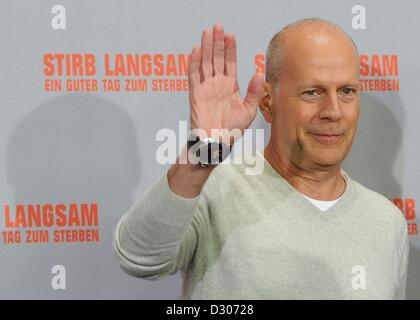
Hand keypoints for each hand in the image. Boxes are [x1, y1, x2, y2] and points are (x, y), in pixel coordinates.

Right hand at [188, 24, 264, 144]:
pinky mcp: (195, 94)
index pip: (229, 63)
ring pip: (205, 63)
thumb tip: (258, 72)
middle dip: (217, 42)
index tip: (230, 35)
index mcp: (230, 87)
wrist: (217, 143)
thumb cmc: (232, 130)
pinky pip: (194, 76)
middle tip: (218, 27)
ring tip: (207, 33)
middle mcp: (217, 84)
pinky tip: (196, 50)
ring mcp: (205, 88)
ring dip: (206, 47)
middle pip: (217, 59)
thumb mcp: (248, 110)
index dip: (230, 49)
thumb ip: (253, 91)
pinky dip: (194, 63)